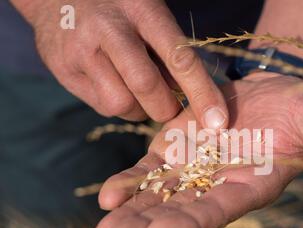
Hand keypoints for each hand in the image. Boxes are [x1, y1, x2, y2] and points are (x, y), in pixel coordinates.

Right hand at [12, 0, 227, 127]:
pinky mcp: (64, 72)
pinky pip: (102, 106)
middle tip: (169, 105)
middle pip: (147, 86)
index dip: (202, 94)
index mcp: (142, 10)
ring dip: (140, 109)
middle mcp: (109, 29)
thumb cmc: (121, 9)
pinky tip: (116, 85)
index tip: (218, 122)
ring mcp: (81, 51)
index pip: (179, 57)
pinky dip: (120, 105)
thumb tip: (196, 98)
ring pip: (121, 104)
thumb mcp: (150, 15)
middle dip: (166, 107)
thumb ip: (170, 52)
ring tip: (138, 90)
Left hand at [93, 72, 302, 227]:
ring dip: (130, 213)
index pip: (220, 209)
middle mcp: (217, 186)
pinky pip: (148, 171)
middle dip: (148, 227)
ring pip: (158, 196)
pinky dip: (128, 183)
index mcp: (250, 187)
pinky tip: (107, 197)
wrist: (270, 91)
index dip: (191, 221)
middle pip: (181, 211)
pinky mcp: (174, 151)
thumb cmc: (300, 109)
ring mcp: (192, 170)